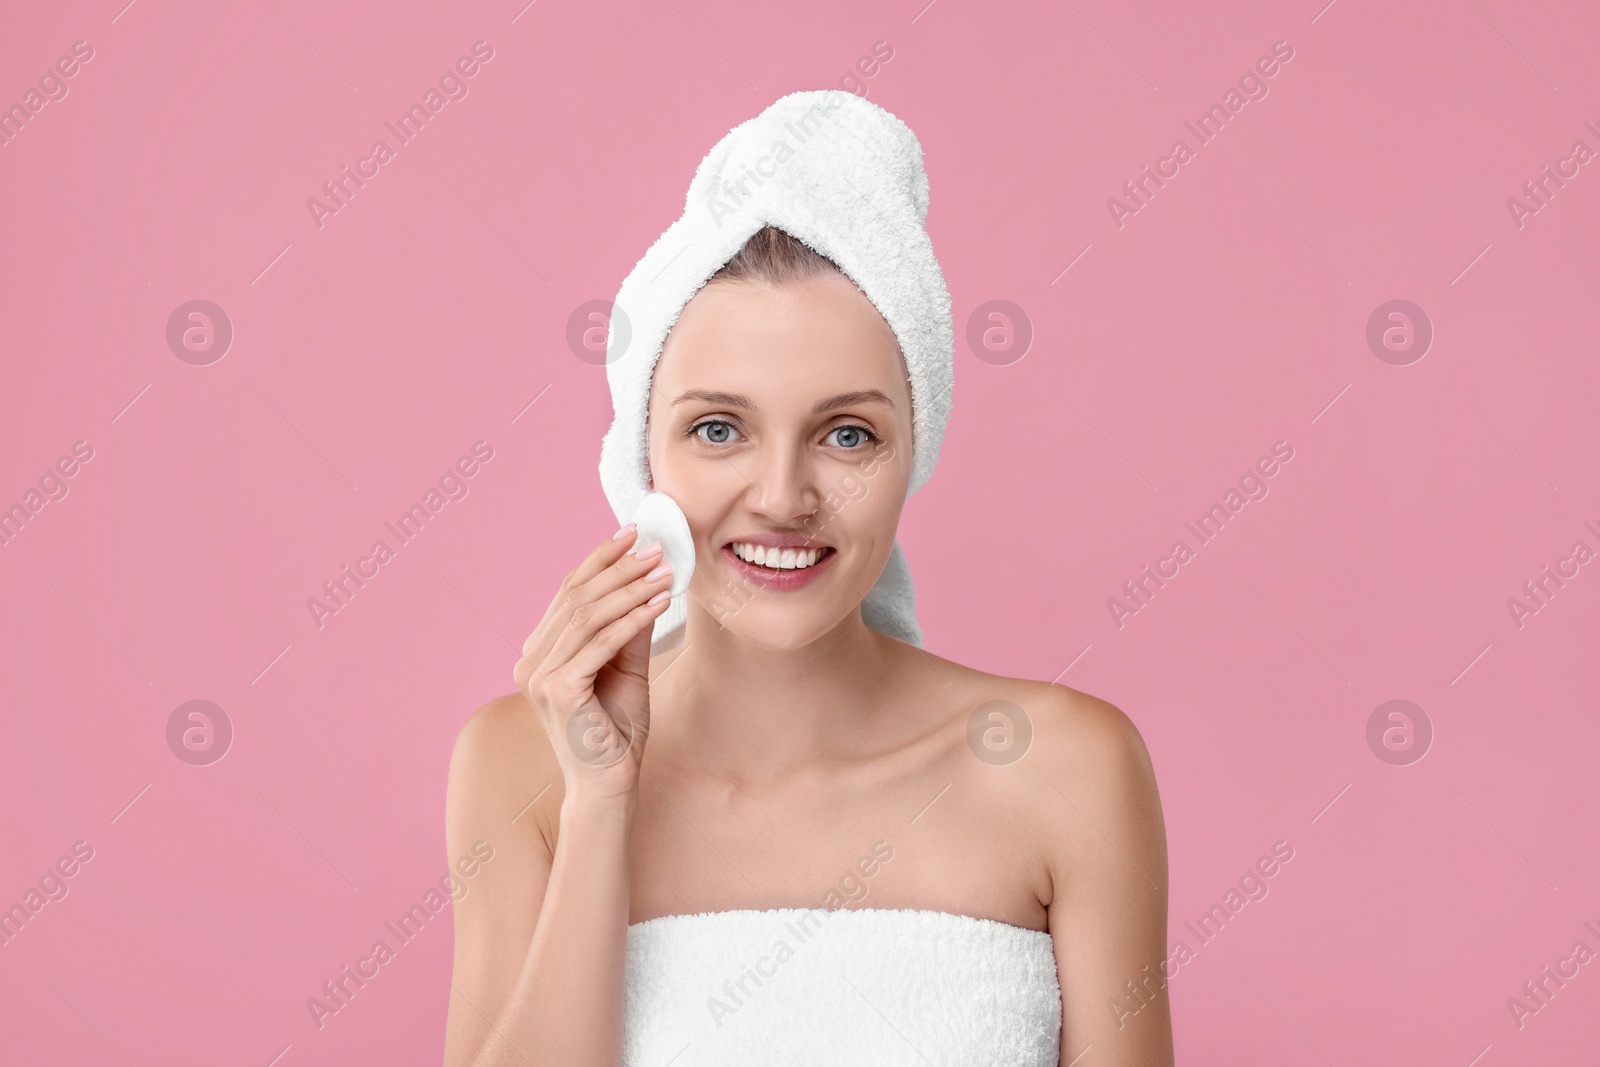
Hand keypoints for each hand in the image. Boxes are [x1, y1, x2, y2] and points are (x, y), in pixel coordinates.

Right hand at [513, 525, 673, 805]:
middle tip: (656, 549)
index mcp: (539, 652)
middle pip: (577, 598)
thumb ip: (629, 629)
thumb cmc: (616, 731)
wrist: (609, 785)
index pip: (569, 592)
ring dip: (630, 589)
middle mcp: (531, 661)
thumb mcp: (627, 668)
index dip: (599, 560)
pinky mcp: (558, 692)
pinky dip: (632, 620)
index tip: (632, 535)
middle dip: (620, 568)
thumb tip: (648, 580)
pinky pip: (600, 644)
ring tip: (664, 572)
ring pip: (588, 616)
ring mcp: (539, 677)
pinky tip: (660, 604)